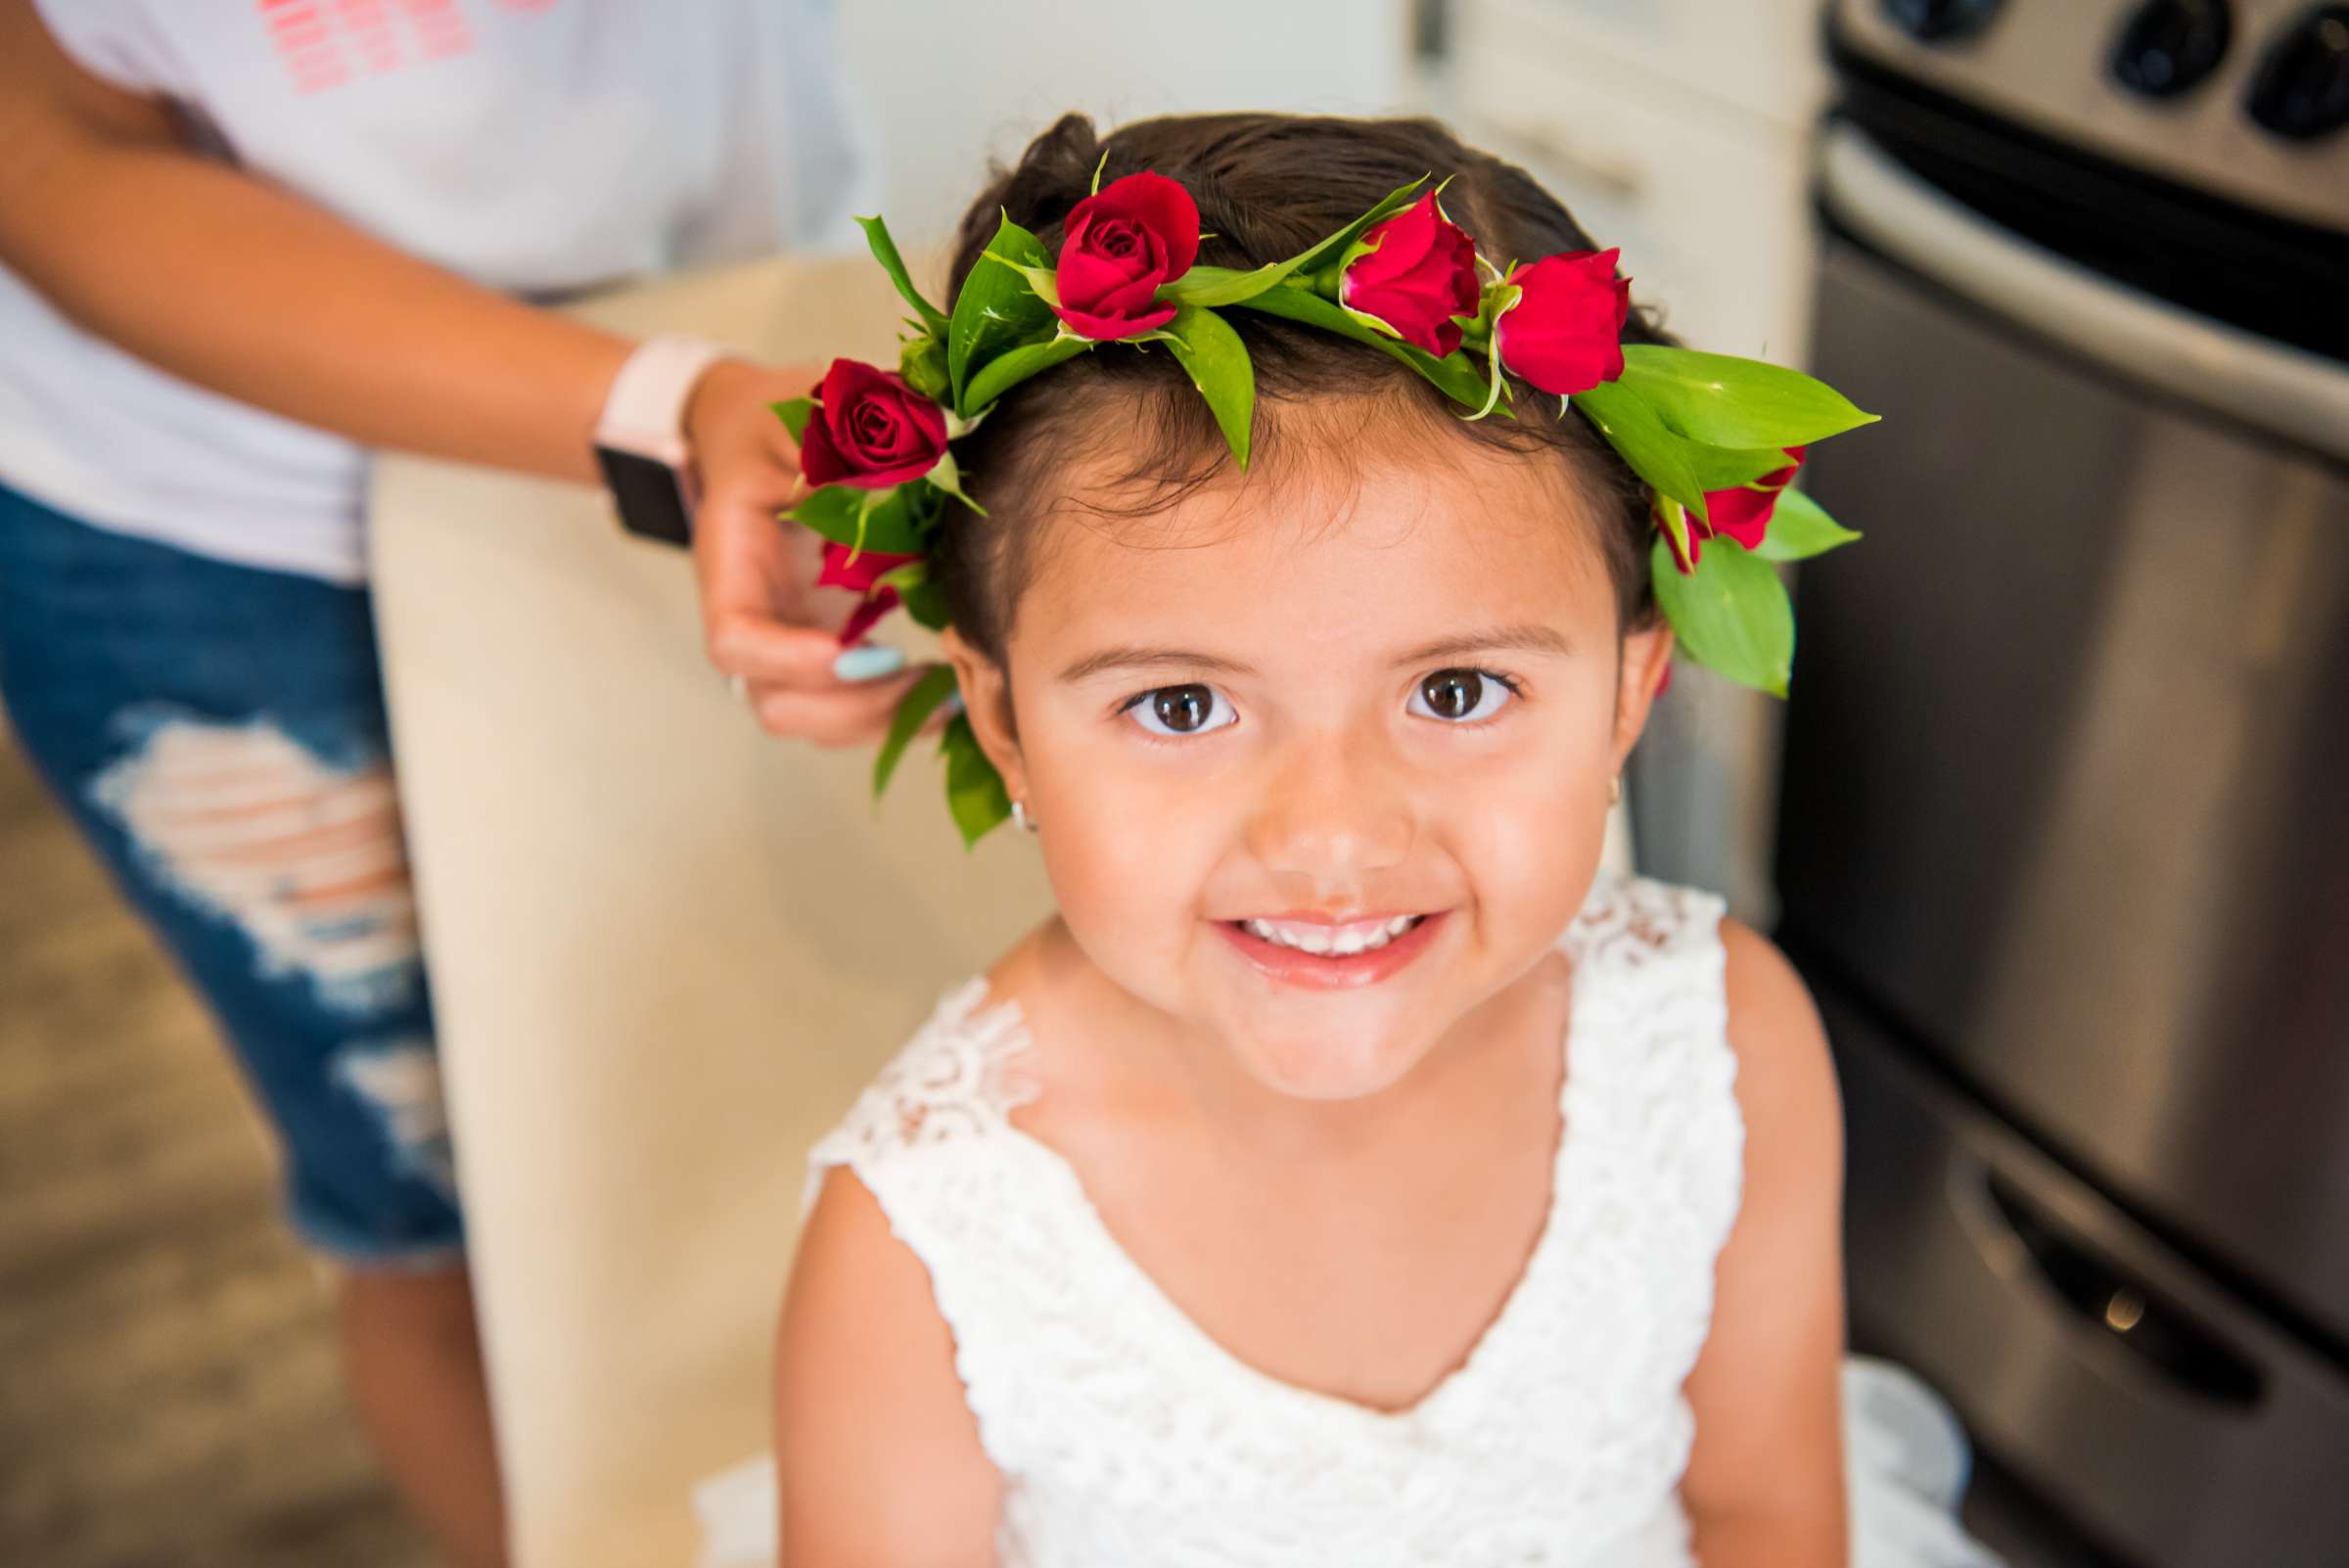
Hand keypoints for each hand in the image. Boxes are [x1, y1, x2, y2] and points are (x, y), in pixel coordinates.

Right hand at [684, 358, 936, 745]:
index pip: (735, 642)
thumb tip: (909, 460)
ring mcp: (789, 641)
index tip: (855, 646)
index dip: (789, 659)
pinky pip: (851, 707)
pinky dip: (899, 714)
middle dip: (849, 707)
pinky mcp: (827, 647)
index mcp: (733, 564)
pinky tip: (950, 690)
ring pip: (816, 720)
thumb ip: (838, 434)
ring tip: (950, 691)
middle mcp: (756, 617)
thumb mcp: (796, 408)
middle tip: (919, 674)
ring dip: (881, 720)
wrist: (749, 431)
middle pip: (776, 703)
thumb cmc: (770, 419)